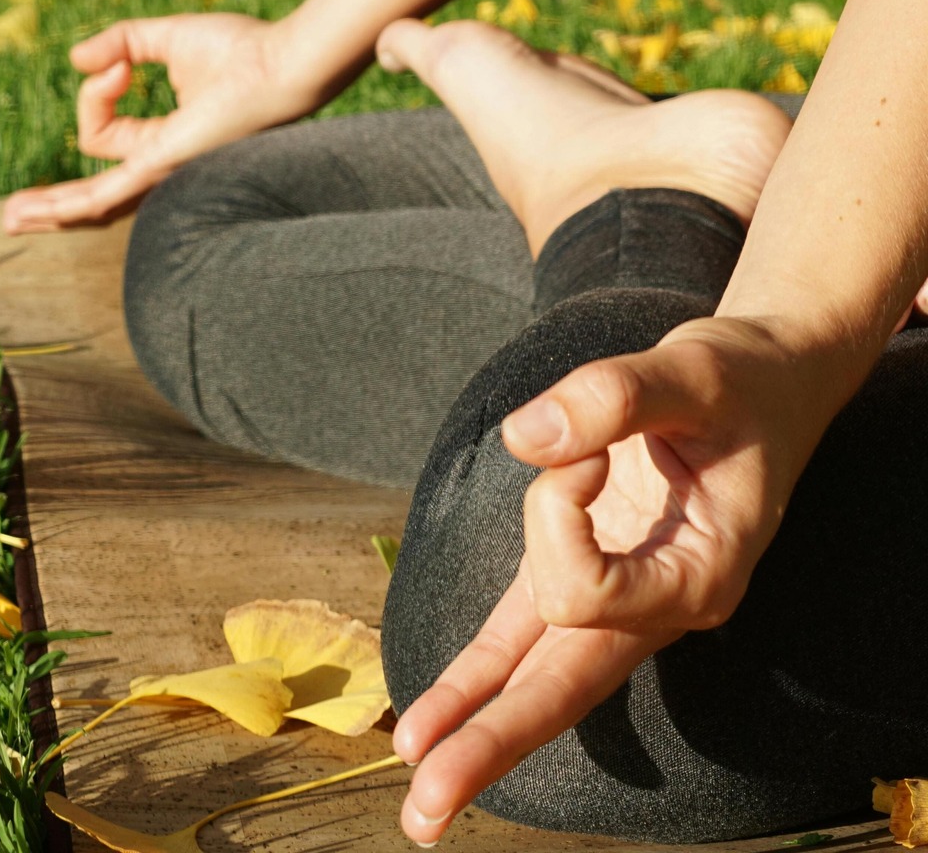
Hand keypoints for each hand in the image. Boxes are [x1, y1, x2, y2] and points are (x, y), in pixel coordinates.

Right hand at [2, 13, 322, 232]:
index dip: (95, 91)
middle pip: (94, 189)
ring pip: (92, 203)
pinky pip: (103, 195)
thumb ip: (121, 43)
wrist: (281, 62)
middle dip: (54, 202)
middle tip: (15, 212)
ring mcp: (162, 172)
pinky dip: (66, 204)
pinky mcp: (162, 166)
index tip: (120, 63)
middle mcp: (162, 165)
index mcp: (163, 140)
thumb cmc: (241, 50)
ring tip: (11, 220)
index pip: (101, 134)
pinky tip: (34, 213)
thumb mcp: (165, 38)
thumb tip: (78, 59)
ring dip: (50, 210)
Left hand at [392, 314, 832, 845]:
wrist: (762, 383)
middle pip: (564, 690)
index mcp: (700, 573)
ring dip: (476, 727)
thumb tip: (523, 437)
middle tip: (426, 809)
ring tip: (417, 783)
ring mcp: (622, 594)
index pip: (583, 586)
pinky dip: (480, 672)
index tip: (582, 444)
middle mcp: (659, 601)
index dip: (554, 510)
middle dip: (492, 743)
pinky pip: (525, 634)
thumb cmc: (738, 383)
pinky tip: (440, 717)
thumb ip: (612, 398)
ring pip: (540, 675)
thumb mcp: (691, 370)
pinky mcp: (586, 568)